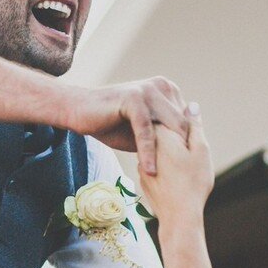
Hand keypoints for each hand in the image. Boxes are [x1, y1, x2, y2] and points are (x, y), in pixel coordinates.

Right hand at [67, 77, 189, 174]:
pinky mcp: (133, 98)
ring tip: (169, 180)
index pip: (188, 122)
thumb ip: (164, 136)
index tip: (188, 173)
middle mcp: (162, 86)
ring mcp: (148, 90)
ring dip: (170, 155)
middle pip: (183, 125)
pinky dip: (148, 152)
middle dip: (183, 152)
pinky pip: (146, 130)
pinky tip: (149, 171)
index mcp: (168, 91)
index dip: (188, 147)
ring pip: (170, 126)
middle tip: (182, 180)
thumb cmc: (112, 124)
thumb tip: (187, 155)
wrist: (79, 111)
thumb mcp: (144, 131)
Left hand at [138, 105, 213, 225]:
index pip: (165, 112)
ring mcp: (141, 163)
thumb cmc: (193, 182)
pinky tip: (176, 177)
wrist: (178, 217)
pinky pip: (153, 163)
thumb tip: (191, 104)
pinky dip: (163, 166)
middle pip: (159, 130)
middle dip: (174, 135)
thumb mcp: (200, 150)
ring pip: (156, 148)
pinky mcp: (142, 177)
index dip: (180, 117)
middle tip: (190, 149)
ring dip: (168, 150)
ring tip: (184, 165)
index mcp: (160, 133)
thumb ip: (194, 126)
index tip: (191, 129)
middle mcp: (146, 146)